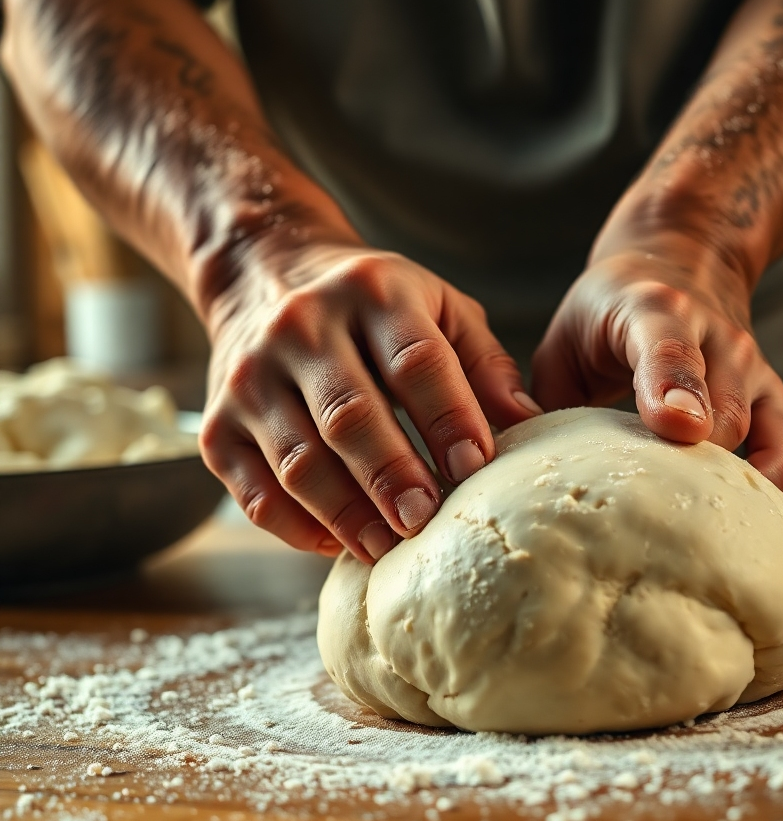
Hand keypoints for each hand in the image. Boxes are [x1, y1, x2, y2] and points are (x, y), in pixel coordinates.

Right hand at [199, 240, 541, 561]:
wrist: (264, 273)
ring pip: (299, 461)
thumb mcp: (438, 306)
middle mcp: (302, 328)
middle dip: (392, 476)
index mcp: (373, 293)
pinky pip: (255, 492)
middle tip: (426, 521)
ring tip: (387, 547)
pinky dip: (297, 527)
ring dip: (346, 513)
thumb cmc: (374, 306)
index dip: (448, 418)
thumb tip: (527, 426)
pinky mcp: (217, 425)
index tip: (476, 468)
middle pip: (350, 416)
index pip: (415, 361)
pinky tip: (337, 542)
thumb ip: (484, 364)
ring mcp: (250, 377)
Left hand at [531, 197, 782, 492]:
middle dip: (691, 463)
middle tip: (654, 515)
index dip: (672, 388)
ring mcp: (749, 361)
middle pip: (717, 409)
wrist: (681, 262)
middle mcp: (714, 333)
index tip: (676, 429)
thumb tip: (522, 474)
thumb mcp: (563, 340)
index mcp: (653, 310)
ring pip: (753, 428)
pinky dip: (770, 476)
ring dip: (724, 478)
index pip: (668, 349)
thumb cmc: (605, 317)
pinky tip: (744, 506)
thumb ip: (545, 400)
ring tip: (691, 524)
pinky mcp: (770, 388)